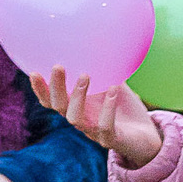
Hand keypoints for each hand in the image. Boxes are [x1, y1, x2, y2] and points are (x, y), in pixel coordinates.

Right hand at [30, 66, 162, 167]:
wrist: (147, 137)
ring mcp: (94, 132)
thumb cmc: (127, 110)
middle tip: (57, 66)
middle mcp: (81, 120)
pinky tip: (113, 90)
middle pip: (59, 107)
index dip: (40, 89)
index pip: (51, 101)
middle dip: (55, 88)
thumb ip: (106, 70)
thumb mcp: (114, 85)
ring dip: (78, 96)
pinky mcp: (110, 140)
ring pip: (76, 118)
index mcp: (77, 107)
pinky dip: (107, 108)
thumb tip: (101, 41)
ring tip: (85, 75)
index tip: (34, 71)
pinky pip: (105, 126)